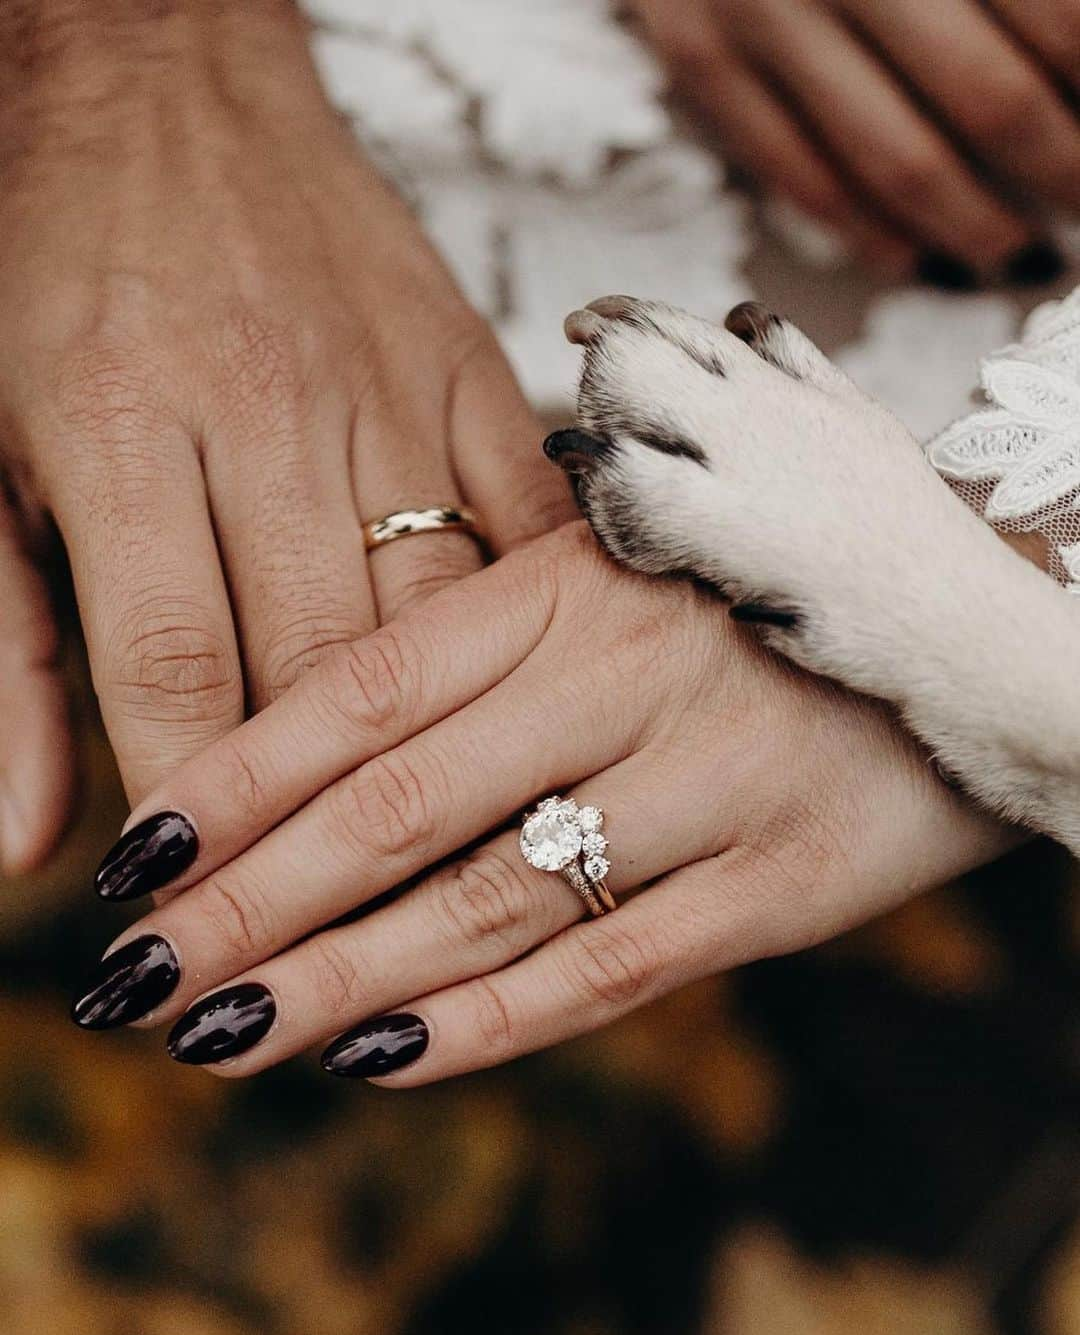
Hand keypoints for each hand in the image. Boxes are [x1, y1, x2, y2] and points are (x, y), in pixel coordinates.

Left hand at [0, 0, 571, 854]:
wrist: (162, 86)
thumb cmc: (50, 267)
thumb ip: (4, 658)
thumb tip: (29, 844)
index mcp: (124, 426)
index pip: (176, 674)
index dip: (199, 823)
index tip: (212, 920)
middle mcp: (270, 414)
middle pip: (323, 667)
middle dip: (324, 822)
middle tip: (330, 931)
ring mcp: (390, 391)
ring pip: (439, 618)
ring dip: (440, 750)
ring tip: (442, 861)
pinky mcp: (471, 369)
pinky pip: (533, 523)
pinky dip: (537, 629)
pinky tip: (549, 712)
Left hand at [73, 525, 1013, 1080]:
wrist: (973, 619)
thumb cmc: (762, 587)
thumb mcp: (628, 561)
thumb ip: (495, 630)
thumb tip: (327, 729)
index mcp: (570, 579)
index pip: (365, 688)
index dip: (242, 776)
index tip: (138, 854)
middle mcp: (625, 676)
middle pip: (397, 808)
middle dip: (251, 902)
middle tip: (132, 975)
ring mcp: (707, 782)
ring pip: (486, 902)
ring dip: (340, 979)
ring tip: (221, 1036)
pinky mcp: (782, 882)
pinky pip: (611, 969)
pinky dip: (487, 1022)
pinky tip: (378, 1057)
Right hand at [630, 0, 1079, 279]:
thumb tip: (1071, 65)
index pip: (1056, 21)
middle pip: (990, 101)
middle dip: (1061, 172)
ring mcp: (763, 15)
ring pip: (895, 160)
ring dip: (976, 226)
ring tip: (1022, 255)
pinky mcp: (704, 58)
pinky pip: (797, 175)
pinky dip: (868, 235)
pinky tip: (922, 260)